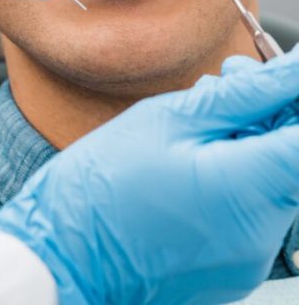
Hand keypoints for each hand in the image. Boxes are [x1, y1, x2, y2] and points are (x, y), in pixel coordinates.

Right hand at [0, 49, 298, 304]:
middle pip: (291, 156)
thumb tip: (288, 73)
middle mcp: (263, 234)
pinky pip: (250, 208)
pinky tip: (190, 155)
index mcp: (248, 191)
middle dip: (269, 111)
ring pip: (271, 180)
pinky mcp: (233, 267)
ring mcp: (250, 256)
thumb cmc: (102, 186)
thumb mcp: (167, 120)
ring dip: (247, 140)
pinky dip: (232, 173)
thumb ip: (240, 96)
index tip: (277, 78)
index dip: (293, 99)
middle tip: (227, 79)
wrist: (65, 254)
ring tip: (197, 116)